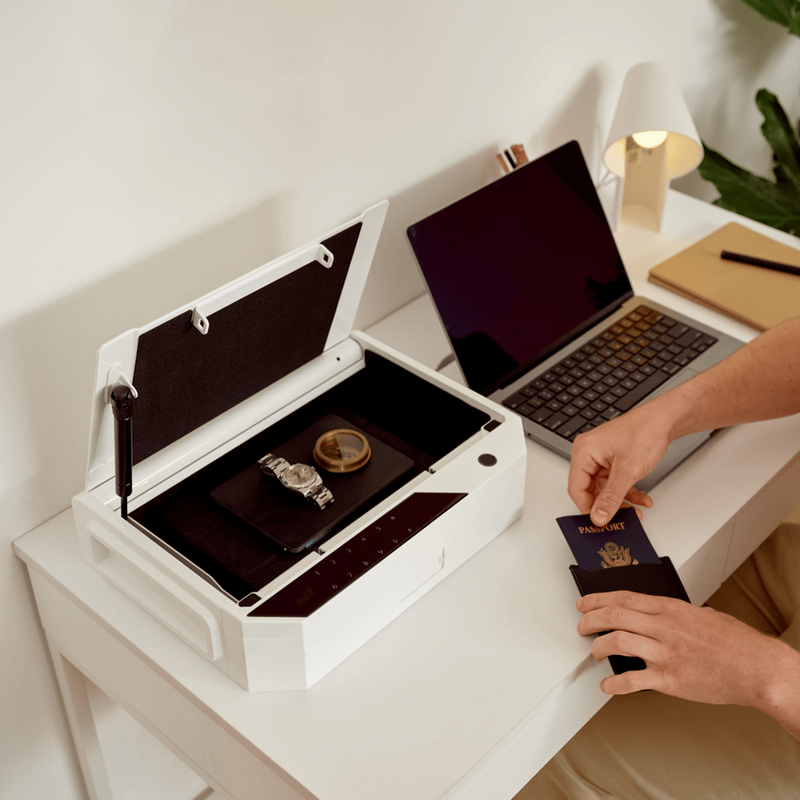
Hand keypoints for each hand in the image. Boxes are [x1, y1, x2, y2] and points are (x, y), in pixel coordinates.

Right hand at [568, 404, 670, 525]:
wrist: (665, 419)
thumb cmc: (645, 432)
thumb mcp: (627, 471)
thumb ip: (611, 497)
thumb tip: (598, 516)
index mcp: (584, 452)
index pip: (576, 488)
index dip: (588, 507)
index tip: (600, 522)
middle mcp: (590, 454)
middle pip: (590, 490)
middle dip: (608, 505)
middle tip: (620, 518)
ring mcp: (602, 458)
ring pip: (605, 489)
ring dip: (621, 500)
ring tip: (635, 511)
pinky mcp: (614, 461)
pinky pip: (616, 483)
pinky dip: (628, 492)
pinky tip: (641, 499)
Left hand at [577, 590, 791, 707]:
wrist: (758, 668)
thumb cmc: (736, 642)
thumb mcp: (703, 614)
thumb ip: (677, 614)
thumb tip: (660, 615)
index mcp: (671, 608)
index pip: (624, 598)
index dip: (598, 599)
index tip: (584, 603)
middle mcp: (664, 627)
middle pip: (614, 616)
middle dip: (590, 620)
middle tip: (581, 626)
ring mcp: (665, 653)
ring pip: (618, 641)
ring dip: (598, 646)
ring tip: (593, 651)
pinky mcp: (670, 679)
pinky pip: (633, 680)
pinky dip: (614, 684)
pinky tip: (607, 685)